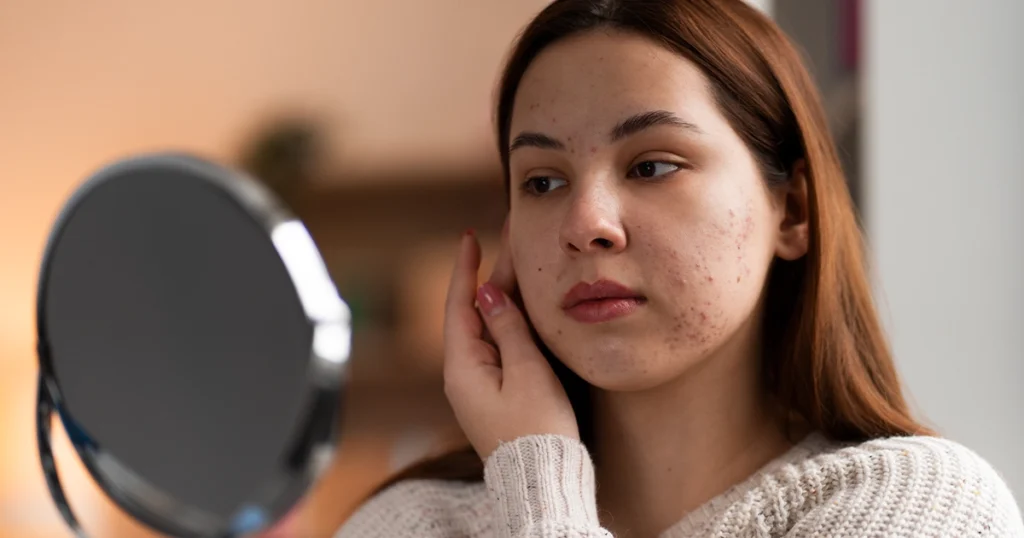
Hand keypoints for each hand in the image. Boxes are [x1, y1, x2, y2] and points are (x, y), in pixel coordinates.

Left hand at [442, 225, 578, 460]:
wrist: (541, 482)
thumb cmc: (536, 432)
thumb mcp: (527, 373)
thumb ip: (508, 329)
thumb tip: (489, 294)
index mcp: (463, 367)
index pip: (459, 305)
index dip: (465, 269)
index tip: (470, 237)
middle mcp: (464, 374)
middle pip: (475, 313)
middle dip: (491, 276)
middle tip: (510, 242)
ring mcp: (480, 385)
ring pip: (489, 328)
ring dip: (504, 298)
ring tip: (521, 265)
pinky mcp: (497, 394)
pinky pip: (499, 347)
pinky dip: (511, 323)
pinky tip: (526, 309)